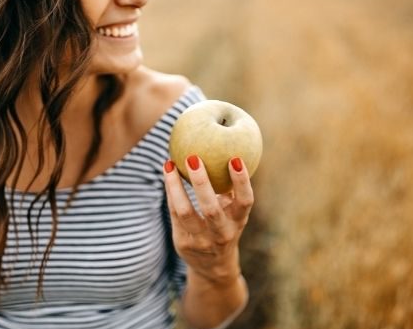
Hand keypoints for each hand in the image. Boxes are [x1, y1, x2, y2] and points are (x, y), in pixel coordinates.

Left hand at [163, 155, 253, 284]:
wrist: (214, 267)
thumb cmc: (225, 225)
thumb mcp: (233, 211)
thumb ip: (231, 188)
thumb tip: (226, 145)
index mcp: (238, 221)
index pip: (245, 202)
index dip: (242, 181)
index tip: (235, 158)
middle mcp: (222, 233)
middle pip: (211, 209)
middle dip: (202, 183)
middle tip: (193, 157)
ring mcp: (201, 240)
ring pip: (185, 212)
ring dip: (175, 186)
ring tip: (170, 164)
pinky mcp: (183, 243)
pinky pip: (174, 213)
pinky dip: (170, 191)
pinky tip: (167, 172)